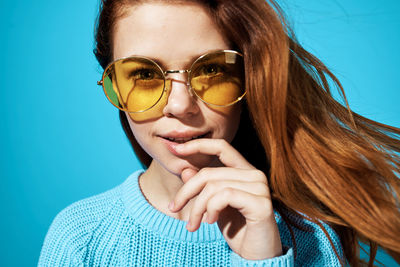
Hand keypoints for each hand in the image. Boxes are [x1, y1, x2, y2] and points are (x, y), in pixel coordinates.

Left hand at [169, 138, 282, 259]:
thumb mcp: (214, 206)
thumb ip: (203, 188)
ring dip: (196, 207)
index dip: (197, 145)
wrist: (256, 256)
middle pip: (209, 173)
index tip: (174, 149)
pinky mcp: (260, 203)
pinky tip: (211, 221)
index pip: (221, 147)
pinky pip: (224, 196)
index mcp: (244, 171)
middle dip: (186, 192)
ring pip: (213, 186)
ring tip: (193, 225)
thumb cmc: (237, 230)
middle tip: (174, 208)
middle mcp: (254, 174)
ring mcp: (259, 187)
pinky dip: (211, 209)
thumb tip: (185, 169)